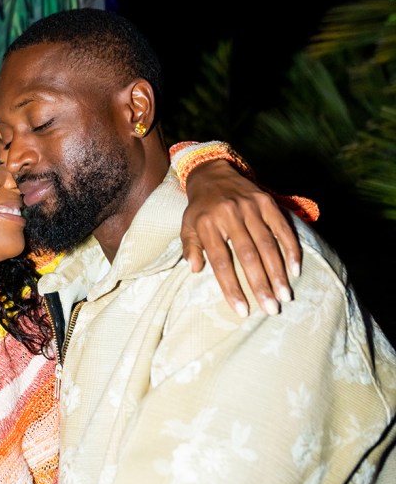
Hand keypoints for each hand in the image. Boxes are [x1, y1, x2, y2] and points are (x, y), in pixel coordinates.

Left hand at [181, 159, 301, 316]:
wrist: (213, 173)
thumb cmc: (200, 208)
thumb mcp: (187, 226)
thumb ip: (191, 248)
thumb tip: (195, 270)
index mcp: (207, 224)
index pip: (221, 262)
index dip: (232, 287)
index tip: (242, 310)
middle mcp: (230, 214)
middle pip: (248, 256)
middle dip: (261, 285)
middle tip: (271, 309)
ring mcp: (251, 207)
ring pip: (267, 244)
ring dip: (278, 272)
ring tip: (284, 296)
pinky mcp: (267, 202)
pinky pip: (282, 228)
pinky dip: (291, 249)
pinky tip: (295, 270)